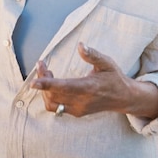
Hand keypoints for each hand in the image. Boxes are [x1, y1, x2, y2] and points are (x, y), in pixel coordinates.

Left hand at [31, 43, 157, 117]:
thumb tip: (80, 45)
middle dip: (43, 79)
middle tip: (42, 65)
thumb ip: (93, 55)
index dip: (47, 85)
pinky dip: (50, 96)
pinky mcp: (77, 113)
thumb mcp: (107, 63)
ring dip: (45, 90)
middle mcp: (82, 102)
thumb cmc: (114, 78)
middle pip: (53, 94)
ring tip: (47, 75)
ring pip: (52, 104)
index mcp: (88, 88)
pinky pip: (57, 108)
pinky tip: (52, 84)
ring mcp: (78, 109)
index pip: (63, 87)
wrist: (123, 98)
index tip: (33, 82)